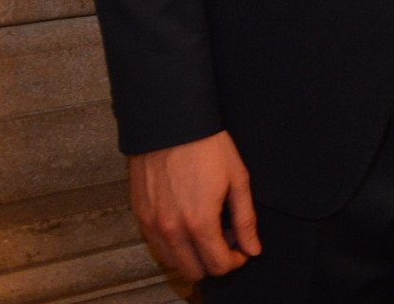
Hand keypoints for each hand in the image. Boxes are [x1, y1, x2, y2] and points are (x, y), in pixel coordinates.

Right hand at [127, 130, 260, 280]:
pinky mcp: (140, 215)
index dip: (235, 261)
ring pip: (173, 262)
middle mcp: (171, 230)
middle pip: (194, 272)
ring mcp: (152, 224)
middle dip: (214, 262)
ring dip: (192, 255)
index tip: (241, 248)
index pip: (218, 265)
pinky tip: (187, 222)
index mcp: (199, 222)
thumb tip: (253, 249)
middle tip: (225, 239)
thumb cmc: (207, 146)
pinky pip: (157, 245)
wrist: (170, 122)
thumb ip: (245, 220)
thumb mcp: (237, 180)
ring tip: (206, 229)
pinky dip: (174, 244)